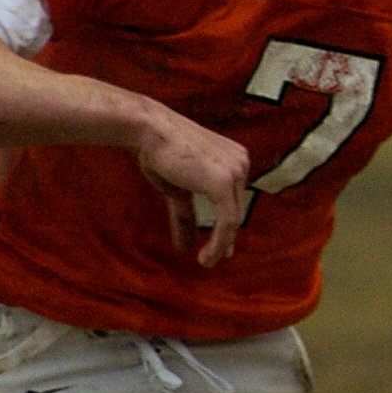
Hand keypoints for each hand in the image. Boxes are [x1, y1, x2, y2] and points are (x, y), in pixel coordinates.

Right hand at [132, 108, 250, 267]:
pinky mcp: (223, 183)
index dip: (228, 224)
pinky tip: (207, 257)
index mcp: (235, 158)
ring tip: (207, 262)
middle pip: (235, 208)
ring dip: (221, 245)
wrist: (150, 130)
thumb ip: (186, 214)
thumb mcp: (177, 189)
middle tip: (214, 258)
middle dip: (226, 237)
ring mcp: (235, 172)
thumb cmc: (160, 153)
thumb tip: (184, 246)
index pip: (234, 198)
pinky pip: (226, 221)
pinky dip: (219, 242)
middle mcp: (241, 163)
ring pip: (232, 218)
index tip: (223, 246)